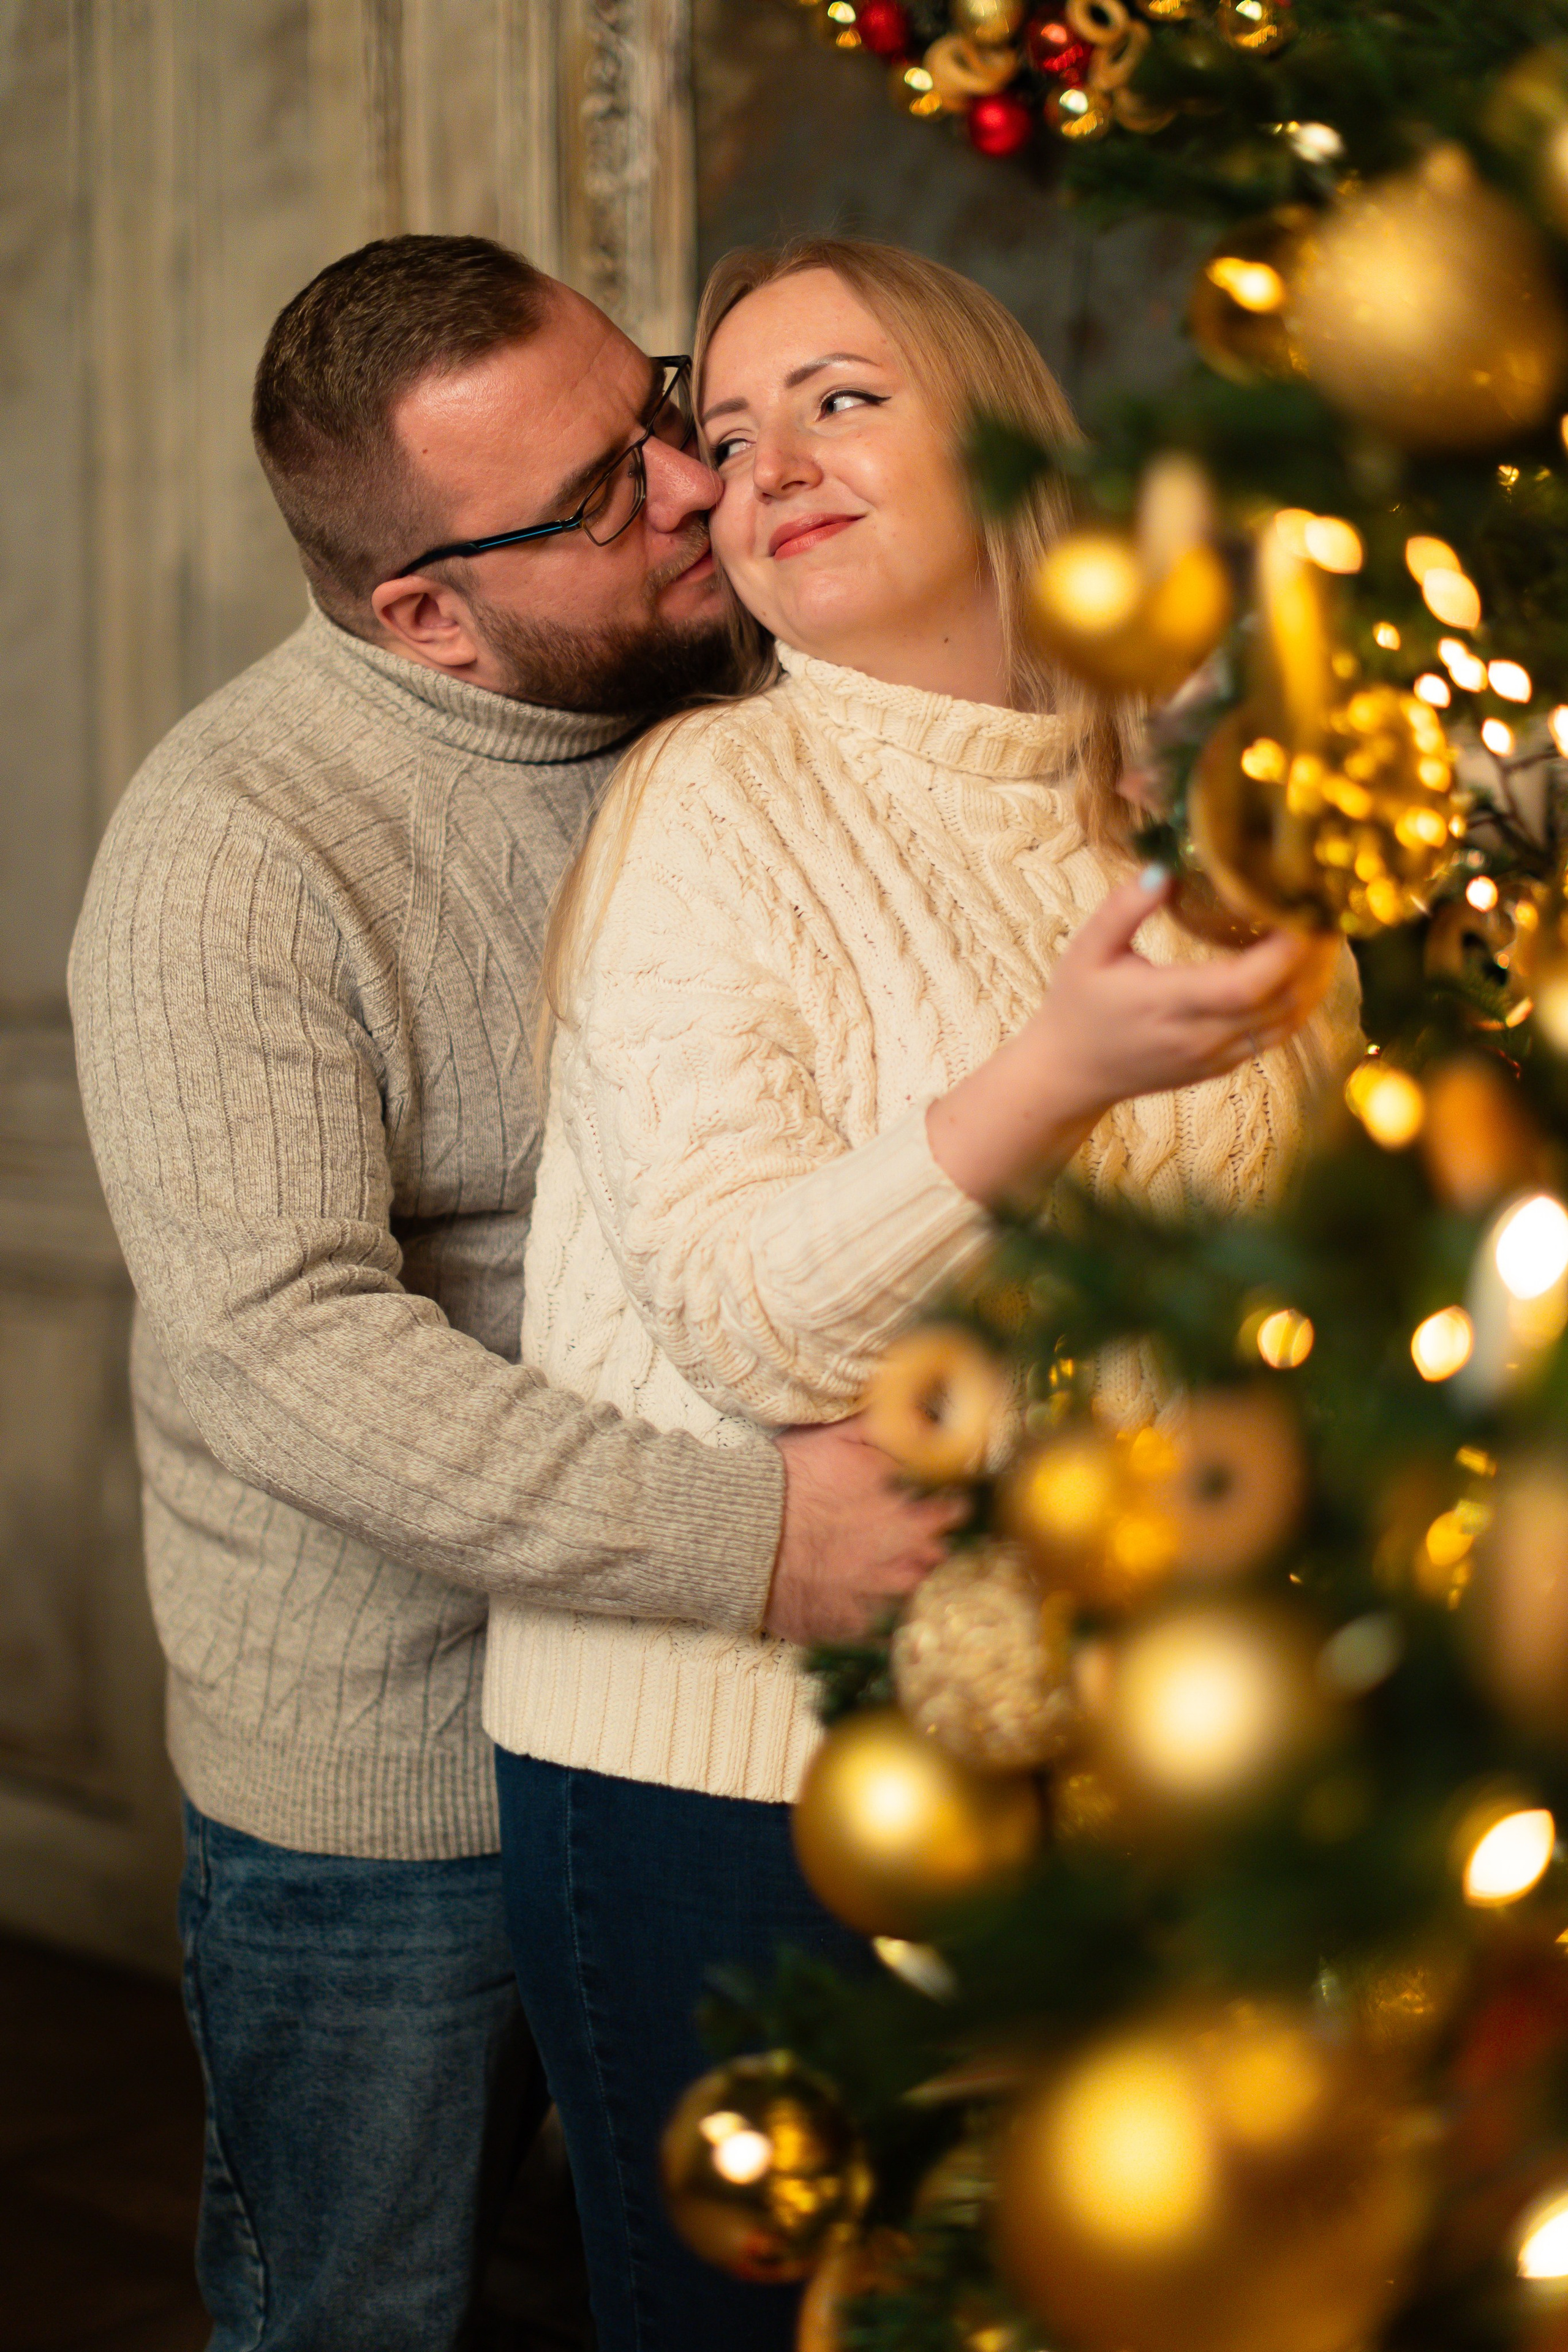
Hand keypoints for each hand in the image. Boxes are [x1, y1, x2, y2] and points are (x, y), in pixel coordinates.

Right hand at [764, 1418, 962, 1645]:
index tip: (948, 1505)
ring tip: (892, 1572)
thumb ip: (887, 1428)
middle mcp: (900, 1560)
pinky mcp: (847, 1627)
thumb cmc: (789, 1480)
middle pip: (939, 1560)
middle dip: (932, 1549)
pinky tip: (865, 1603)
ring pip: (913, 1599)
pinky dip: (877, 1619)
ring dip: (908, 1584)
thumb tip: (922, 1418)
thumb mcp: (838, 1437)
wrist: (740, 1530)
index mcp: (908, 1515)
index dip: (951, 1507)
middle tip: (919, 1541)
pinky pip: (878, 1631)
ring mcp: (875, 1598)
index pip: (954, 1513)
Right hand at [1034, 870, 1338, 1108]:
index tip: (1302, 905)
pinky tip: (1297, 967)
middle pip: (1284, 1001)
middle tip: (1325, 907)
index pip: (1246, 984)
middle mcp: (1200, 1037)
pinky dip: (1298, 999)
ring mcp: (1215, 1057)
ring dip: (1314, 979)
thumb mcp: (1086, 950)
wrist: (1069, 1074)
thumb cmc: (1076, 1006)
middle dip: (1315, 956)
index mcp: (1167, 1004)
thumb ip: (1122, 909)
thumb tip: (1166, 868)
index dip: (1287, 949)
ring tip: (1320, 933)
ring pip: (1290, 1022)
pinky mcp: (1222, 1066)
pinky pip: (1277, 1034)